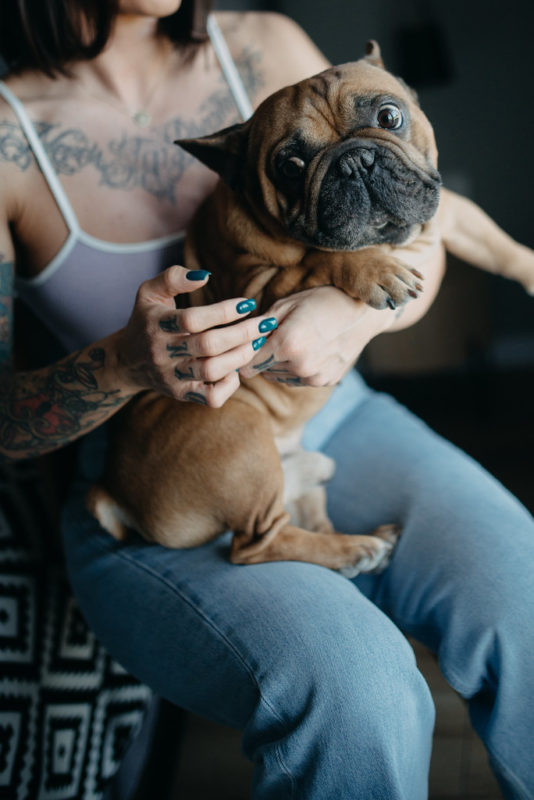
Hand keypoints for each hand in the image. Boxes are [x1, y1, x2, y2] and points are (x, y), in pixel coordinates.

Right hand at [113, 266, 277, 406]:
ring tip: (256, 342)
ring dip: (240, 356)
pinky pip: (211, 397)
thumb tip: (205, 275)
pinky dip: (230, 385)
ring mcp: (172, 376)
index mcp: (156, 324)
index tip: (246, 304)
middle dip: (242, 333)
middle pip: (208, 345)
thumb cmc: (147, 320)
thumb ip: (173, 277)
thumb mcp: (150, 292)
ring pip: (212, 370)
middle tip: (265, 323)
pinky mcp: (181, 394)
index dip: (223, 311)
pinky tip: (236, 369)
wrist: (128, 362)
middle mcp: (163, 352)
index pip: (192, 319)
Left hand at [239, 286, 391, 386]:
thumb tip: (238, 344)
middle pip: (264, 371)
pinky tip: (311, 349)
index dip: (245, 355)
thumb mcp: (286, 305)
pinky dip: (298, 368)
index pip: (248, 365)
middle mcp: (300, 366)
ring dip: (281, 363)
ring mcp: (315, 377)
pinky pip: (299, 380)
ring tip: (297, 340)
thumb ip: (259, 328)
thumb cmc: (321, 301)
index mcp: (287, 345)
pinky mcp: (326, 382)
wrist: (363, 312)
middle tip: (279, 335)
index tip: (249, 345)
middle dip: (265, 356)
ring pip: (281, 376)